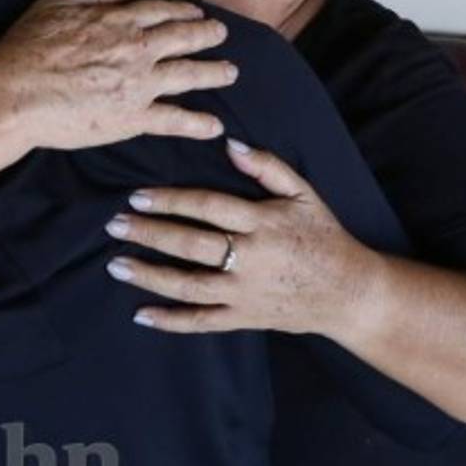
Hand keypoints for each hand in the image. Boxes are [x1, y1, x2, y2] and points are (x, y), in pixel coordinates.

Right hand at [0, 0, 237, 149]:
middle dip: (207, 34)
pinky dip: (198, 124)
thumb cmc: (29, 47)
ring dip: (214, 73)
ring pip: (189, 75)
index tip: (195, 10)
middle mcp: (137, 50)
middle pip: (184, 38)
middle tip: (222, 34)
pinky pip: (174, 120)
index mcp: (119, 21)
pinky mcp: (133, 118)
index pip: (162, 11)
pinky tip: (215, 127)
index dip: (183, 10)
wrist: (18, 93)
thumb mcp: (56, 2)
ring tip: (230, 73)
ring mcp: (139, 85)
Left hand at [104, 139, 377, 338]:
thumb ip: (268, 167)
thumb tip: (230, 143)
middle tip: (114, 225)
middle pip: (191, 245)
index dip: (170, 200)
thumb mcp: (304, 194)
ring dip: (149, 276)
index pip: (207, 207)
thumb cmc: (324, 236)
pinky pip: (202, 321)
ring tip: (116, 265)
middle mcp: (251, 258)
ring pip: (189, 285)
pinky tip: (141, 315)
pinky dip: (171, 321)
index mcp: (263, 223)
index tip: (137, 196)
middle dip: (148, 234)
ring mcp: (246, 292)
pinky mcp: (245, 318)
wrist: (350, 292)